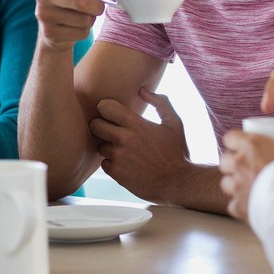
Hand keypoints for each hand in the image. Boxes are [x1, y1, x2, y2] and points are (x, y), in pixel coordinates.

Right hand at [34, 0, 108, 51]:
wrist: (55, 24)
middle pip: (81, 1)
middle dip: (96, 6)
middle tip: (96, 7)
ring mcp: (43, 14)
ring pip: (84, 19)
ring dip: (91, 19)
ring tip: (83, 16)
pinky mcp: (48, 32)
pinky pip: (80, 33)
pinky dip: (84, 31)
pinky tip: (75, 26)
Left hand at [89, 88, 190, 204]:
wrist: (177, 182)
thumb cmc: (176, 152)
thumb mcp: (174, 123)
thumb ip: (160, 102)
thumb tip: (143, 90)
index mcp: (136, 125)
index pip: (105, 107)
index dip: (105, 107)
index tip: (110, 112)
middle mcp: (124, 139)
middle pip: (95, 125)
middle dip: (100, 125)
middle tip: (110, 129)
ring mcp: (119, 157)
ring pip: (99, 146)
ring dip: (108, 146)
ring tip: (123, 149)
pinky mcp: (117, 174)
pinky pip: (104, 164)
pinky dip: (112, 163)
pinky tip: (126, 163)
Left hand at [219, 130, 273, 221]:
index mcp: (253, 146)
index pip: (230, 137)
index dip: (235, 142)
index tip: (241, 146)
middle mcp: (240, 164)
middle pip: (224, 160)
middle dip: (233, 165)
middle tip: (247, 168)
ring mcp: (237, 186)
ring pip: (225, 183)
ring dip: (235, 185)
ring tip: (250, 188)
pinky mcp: (239, 206)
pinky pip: (233, 205)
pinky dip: (240, 206)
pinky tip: (252, 205)